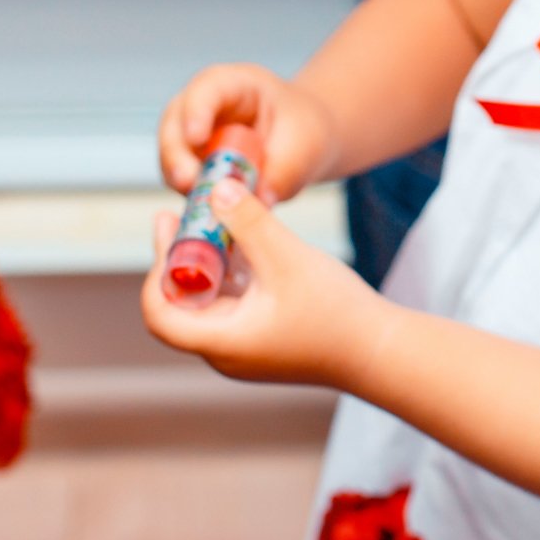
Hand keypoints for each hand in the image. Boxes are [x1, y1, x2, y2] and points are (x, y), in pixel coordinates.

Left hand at [141, 183, 386, 387]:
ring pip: (210, 301)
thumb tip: (215, 187)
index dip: (157, 270)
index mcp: (222, 342)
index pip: (160, 314)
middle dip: (180, 256)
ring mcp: (247, 348)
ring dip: (207, 261)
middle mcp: (226, 351)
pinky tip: (244, 240)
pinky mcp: (266, 338)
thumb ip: (249, 221)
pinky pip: (236, 304)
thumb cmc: (337, 314)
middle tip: (177, 213)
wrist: (382, 352)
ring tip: (210, 217)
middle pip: (182, 304)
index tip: (170, 231)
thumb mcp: (287, 257)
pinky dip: (233, 273)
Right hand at [158, 64, 335, 203]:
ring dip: (183, 185)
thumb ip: (284, 171)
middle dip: (177, 156)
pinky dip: (193, 201)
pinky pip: (183, 187)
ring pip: (171, 159)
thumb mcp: (306, 143)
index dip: (196, 111)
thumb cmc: (304, 130)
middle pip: (174, 125)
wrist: (303, 144)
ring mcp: (191, 138)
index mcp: (233, 85)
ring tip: (204, 206)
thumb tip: (260, 203)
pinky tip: (211, 217)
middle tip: (188, 183)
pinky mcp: (192, 169)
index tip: (196, 137)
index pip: (206, 90)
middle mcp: (202, 108)